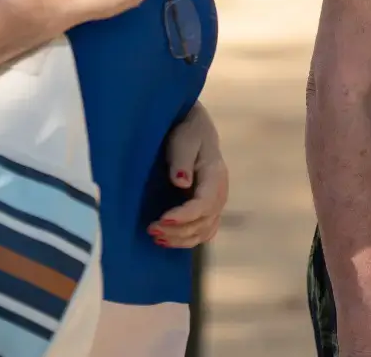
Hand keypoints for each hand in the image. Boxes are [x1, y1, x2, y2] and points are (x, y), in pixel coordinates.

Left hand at [148, 104, 228, 247]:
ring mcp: (216, 204)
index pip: (204, 203)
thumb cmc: (188, 133)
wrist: (197, 130)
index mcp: (216, 175)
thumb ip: (182, 160)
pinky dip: (186, 240)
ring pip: (203, 231)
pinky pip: (202, 232)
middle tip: (151, 228)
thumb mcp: (183, 140)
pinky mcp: (208, 210)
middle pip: (203, 222)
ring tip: (156, 236)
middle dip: (177, 230)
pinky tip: (167, 240)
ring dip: (180, 239)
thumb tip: (182, 183)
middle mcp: (220, 193)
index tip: (162, 219)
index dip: (184, 216)